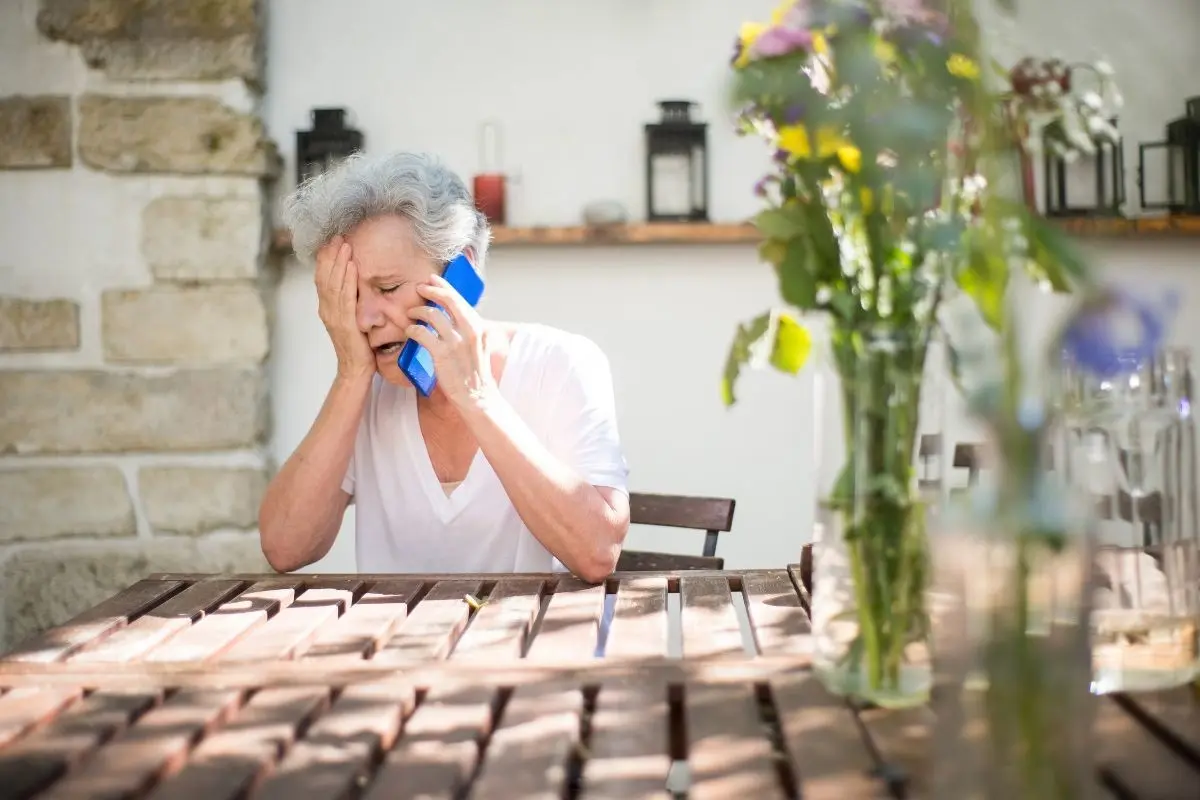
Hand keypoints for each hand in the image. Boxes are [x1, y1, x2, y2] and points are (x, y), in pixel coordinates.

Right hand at [315, 235, 374, 381]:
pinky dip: (348, 280)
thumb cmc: (357, 346)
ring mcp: (334, 316)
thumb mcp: (351, 320)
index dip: (326, 259)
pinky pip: (346, 297)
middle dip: (330, 254)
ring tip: (344, 244)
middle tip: (337, 235)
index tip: (331, 241)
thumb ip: (350, 303)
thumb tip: (356, 285)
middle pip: (325, 276)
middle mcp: (326, 310)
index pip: (322, 278)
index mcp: (326, 308)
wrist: (355, 370)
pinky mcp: (345, 323)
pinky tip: (352, 266)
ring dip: (339, 261)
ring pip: (333, 283)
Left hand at [406, 274, 495, 406]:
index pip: (460, 300)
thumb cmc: (475, 374)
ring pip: (432, 314)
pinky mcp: (442, 354)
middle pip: (448, 300)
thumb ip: (469, 330)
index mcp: (478, 327)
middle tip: (418, 288)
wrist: (477, 397)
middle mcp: (470, 330)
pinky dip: (412, 330)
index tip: (432, 279)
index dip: (444, 287)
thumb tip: (454, 317)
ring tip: (410, 315)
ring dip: (417, 311)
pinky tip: (409, 332)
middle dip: (431, 290)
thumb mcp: (479, 347)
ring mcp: (456, 342)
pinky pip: (421, 333)